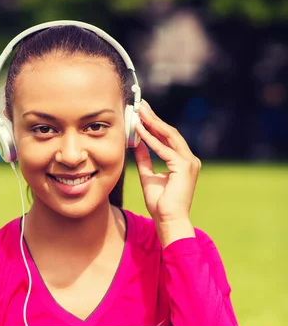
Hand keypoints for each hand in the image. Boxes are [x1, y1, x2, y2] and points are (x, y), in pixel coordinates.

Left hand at [134, 101, 200, 245]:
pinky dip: (151, 139)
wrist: (169, 220)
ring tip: (139, 112)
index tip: (142, 113)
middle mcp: (189, 159)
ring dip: (152, 123)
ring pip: (169, 136)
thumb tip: (137, 143)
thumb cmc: (160, 203)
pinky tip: (140, 130)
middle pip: (169, 133)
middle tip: (140, 105)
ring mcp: (189, 162)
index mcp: (183, 161)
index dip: (154, 125)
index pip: (168, 138)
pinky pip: (164, 149)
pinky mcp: (184, 167)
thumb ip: (145, 159)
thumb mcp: (148, 176)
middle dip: (154, 118)